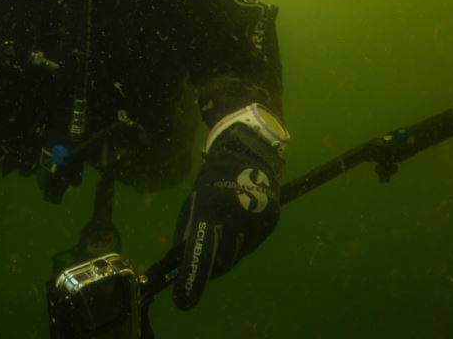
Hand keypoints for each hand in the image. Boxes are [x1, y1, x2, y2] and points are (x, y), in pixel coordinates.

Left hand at [172, 125, 281, 309]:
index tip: (182, 299)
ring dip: (226, 254)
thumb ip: (188, 233)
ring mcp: (257, 220)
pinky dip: (242, 243)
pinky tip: (238, 227)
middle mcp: (236, 217)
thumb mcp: (193, 202)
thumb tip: (182, 263)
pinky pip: (252, 245)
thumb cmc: (212, 179)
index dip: (191, 280)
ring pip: (237, 256)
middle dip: (208, 267)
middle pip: (221, 262)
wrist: (249, 152)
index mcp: (210, 209)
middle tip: (199, 264)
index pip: (200, 254)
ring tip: (222, 234)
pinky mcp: (271, 221)